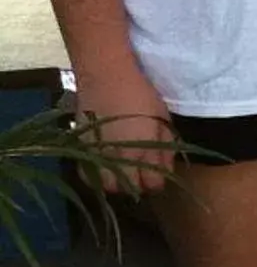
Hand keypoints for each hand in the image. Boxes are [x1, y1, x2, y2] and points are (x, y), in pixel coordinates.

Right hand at [75, 67, 175, 196]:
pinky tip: (104, 164)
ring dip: (115, 182)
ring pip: (105, 186)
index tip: (157, 172)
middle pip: (127, 190)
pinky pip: (87, 174)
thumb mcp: (163, 121)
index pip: (152, 186)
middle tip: (140, 170)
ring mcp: (96, 155)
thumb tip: (166, 170)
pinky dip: (96, 175)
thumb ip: (166, 148)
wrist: (106, 77)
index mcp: (141, 152)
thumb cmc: (141, 96)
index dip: (157, 181)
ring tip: (122, 169)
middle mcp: (117, 159)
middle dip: (137, 183)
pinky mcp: (80, 148)